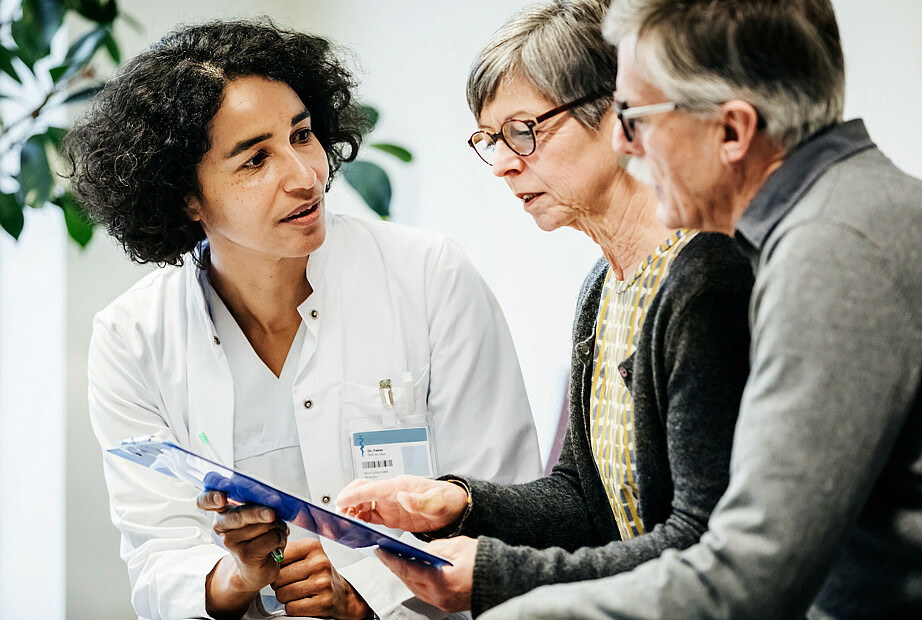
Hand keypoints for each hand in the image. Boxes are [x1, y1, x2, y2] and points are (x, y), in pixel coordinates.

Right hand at [198, 490, 287, 600]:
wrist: (255, 569)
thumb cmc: (258, 537)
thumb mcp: (255, 516)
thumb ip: (257, 506)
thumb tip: (272, 503)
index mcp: (222, 511)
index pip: (205, 501)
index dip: (211, 498)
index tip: (221, 499)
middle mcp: (221, 525)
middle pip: (240, 514)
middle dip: (259, 513)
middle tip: (271, 514)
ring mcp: (230, 541)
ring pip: (264, 524)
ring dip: (278, 527)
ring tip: (276, 534)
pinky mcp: (245, 554)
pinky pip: (272, 537)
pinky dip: (281, 538)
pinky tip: (276, 545)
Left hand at [272, 538, 370, 618]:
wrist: (342, 594)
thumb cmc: (318, 574)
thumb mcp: (307, 555)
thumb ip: (287, 552)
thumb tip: (265, 557)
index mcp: (313, 547)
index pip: (278, 557)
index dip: (276, 567)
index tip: (284, 570)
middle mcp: (320, 563)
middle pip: (278, 578)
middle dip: (279, 585)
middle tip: (291, 583)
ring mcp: (323, 583)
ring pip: (282, 594)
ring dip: (285, 597)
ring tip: (297, 593)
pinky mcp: (323, 603)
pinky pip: (292, 608)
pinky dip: (293, 608)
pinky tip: (303, 602)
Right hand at [335, 475, 467, 532]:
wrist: (454, 507)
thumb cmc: (447, 500)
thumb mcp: (438, 501)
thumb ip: (420, 500)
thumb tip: (402, 496)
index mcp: (400, 486)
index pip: (372, 488)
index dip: (354, 494)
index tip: (340, 501)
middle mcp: (392, 492)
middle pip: (362, 489)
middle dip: (347, 498)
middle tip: (337, 512)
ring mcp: (389, 503)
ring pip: (363, 501)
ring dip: (351, 509)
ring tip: (342, 520)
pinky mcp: (390, 514)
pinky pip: (370, 513)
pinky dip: (358, 517)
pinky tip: (354, 524)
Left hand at [375, 536, 475, 612]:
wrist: (505, 579)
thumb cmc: (485, 561)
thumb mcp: (459, 546)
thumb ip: (437, 548)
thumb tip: (424, 551)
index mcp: (440, 580)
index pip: (407, 568)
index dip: (391, 559)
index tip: (380, 550)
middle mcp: (438, 596)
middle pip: (408, 581)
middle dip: (395, 567)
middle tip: (385, 554)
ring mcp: (442, 603)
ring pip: (415, 589)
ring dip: (405, 575)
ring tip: (398, 561)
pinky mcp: (447, 604)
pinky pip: (425, 593)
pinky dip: (417, 581)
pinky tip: (415, 571)